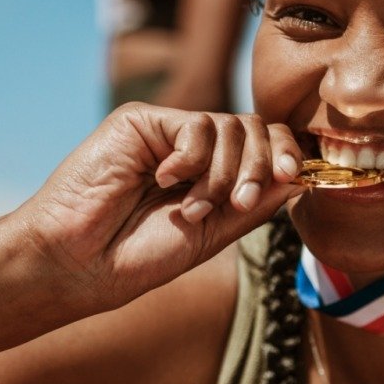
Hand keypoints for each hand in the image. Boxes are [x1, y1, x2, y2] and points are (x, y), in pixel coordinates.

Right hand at [11, 104, 302, 311]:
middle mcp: (193, 150)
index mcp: (213, 176)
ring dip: (222, 174)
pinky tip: (164, 181)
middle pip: (255, 129)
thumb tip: (301, 175)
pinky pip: (196, 124)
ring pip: (231, 126)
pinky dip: (191, 159)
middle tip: (237, 202)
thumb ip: (254, 201)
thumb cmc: (140, 255)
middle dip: (259, 165)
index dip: (286, 154)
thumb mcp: (213, 232)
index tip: (294, 177)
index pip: (264, 147)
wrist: (82, 262)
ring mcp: (167, 133)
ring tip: (192, 209)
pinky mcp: (142, 121)